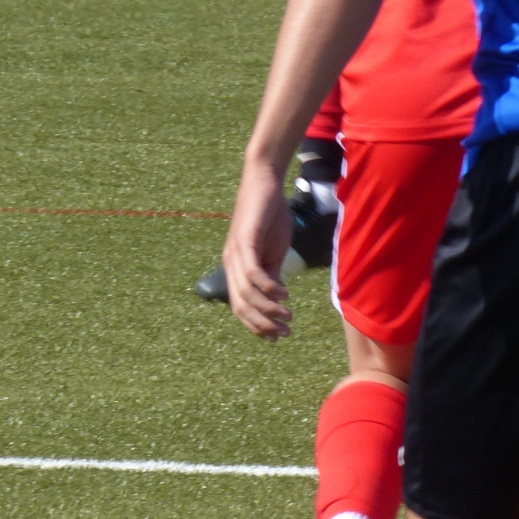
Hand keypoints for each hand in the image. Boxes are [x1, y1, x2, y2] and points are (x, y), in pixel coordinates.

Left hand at [222, 160, 293, 339]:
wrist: (265, 181)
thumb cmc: (270, 215)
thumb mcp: (274, 251)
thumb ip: (273, 274)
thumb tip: (277, 300)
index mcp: (236, 268)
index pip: (240, 306)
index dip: (256, 325)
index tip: (277, 337)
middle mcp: (230, 263)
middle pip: (240, 306)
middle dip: (262, 325)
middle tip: (284, 334)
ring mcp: (235, 252)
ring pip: (246, 293)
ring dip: (267, 310)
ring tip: (288, 316)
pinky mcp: (244, 240)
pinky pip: (252, 272)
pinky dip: (267, 288)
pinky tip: (284, 294)